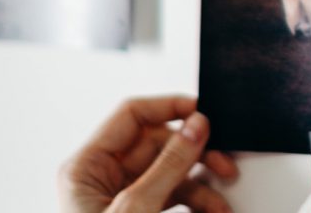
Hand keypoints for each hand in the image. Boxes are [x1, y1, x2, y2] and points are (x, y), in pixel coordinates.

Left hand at [58, 96, 237, 212]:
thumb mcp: (136, 210)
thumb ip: (169, 165)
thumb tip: (196, 125)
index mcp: (87, 166)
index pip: (132, 115)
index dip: (170, 107)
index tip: (204, 113)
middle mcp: (103, 178)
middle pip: (158, 145)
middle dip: (195, 155)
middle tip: (224, 163)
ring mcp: (121, 200)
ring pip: (171, 174)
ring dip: (202, 187)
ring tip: (222, 204)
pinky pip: (173, 199)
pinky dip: (196, 206)